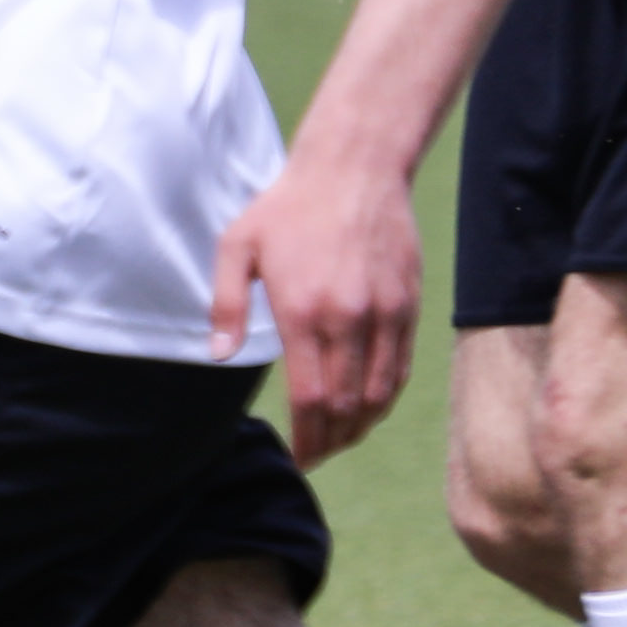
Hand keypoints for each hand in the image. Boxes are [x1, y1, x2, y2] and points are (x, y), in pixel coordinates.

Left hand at [211, 146, 423, 464]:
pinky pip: (400, 367)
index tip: (298, 456)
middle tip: (315, 456)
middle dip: (331, 441)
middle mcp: (349, 319)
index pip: (310, 397)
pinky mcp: (408, 305)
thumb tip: (219, 356)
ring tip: (339, 439)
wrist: (354, 170)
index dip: (306, 437)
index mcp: (304, 312)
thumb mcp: (237, 247)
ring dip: (360, 426)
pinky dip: (386, 397)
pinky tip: (369, 407)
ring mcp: (385, 314)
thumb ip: (226, 305)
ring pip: (379, 393)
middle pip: (346, 405)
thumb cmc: (287, 208)